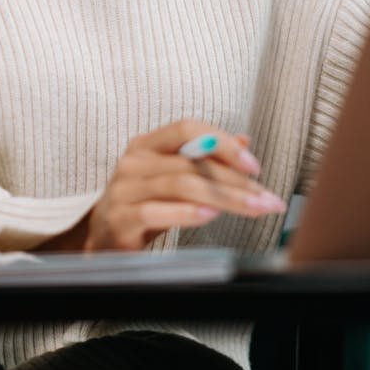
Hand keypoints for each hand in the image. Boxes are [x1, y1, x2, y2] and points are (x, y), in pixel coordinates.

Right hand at [43, 119, 285, 252]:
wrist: (103, 241)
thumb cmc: (144, 206)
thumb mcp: (174, 179)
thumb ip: (205, 159)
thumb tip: (245, 141)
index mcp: (147, 145)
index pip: (188, 129)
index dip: (223, 143)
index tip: (254, 166)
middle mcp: (134, 161)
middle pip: (191, 162)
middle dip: (236, 180)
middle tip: (267, 198)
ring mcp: (124, 189)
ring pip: (181, 185)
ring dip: (223, 198)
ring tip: (251, 209)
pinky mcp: (120, 218)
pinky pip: (156, 211)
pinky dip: (186, 213)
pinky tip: (210, 216)